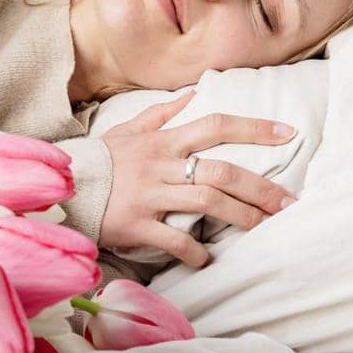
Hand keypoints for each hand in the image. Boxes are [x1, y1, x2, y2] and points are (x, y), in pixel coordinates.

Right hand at [97, 89, 299, 266]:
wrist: (62, 186)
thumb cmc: (100, 160)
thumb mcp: (127, 129)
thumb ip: (161, 113)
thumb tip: (193, 94)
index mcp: (162, 140)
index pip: (216, 126)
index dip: (254, 128)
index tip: (288, 133)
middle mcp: (160, 165)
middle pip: (221, 170)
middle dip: (260, 187)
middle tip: (289, 203)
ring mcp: (150, 195)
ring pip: (207, 202)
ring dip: (242, 216)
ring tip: (266, 228)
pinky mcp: (136, 224)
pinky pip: (174, 240)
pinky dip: (195, 252)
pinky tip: (209, 258)